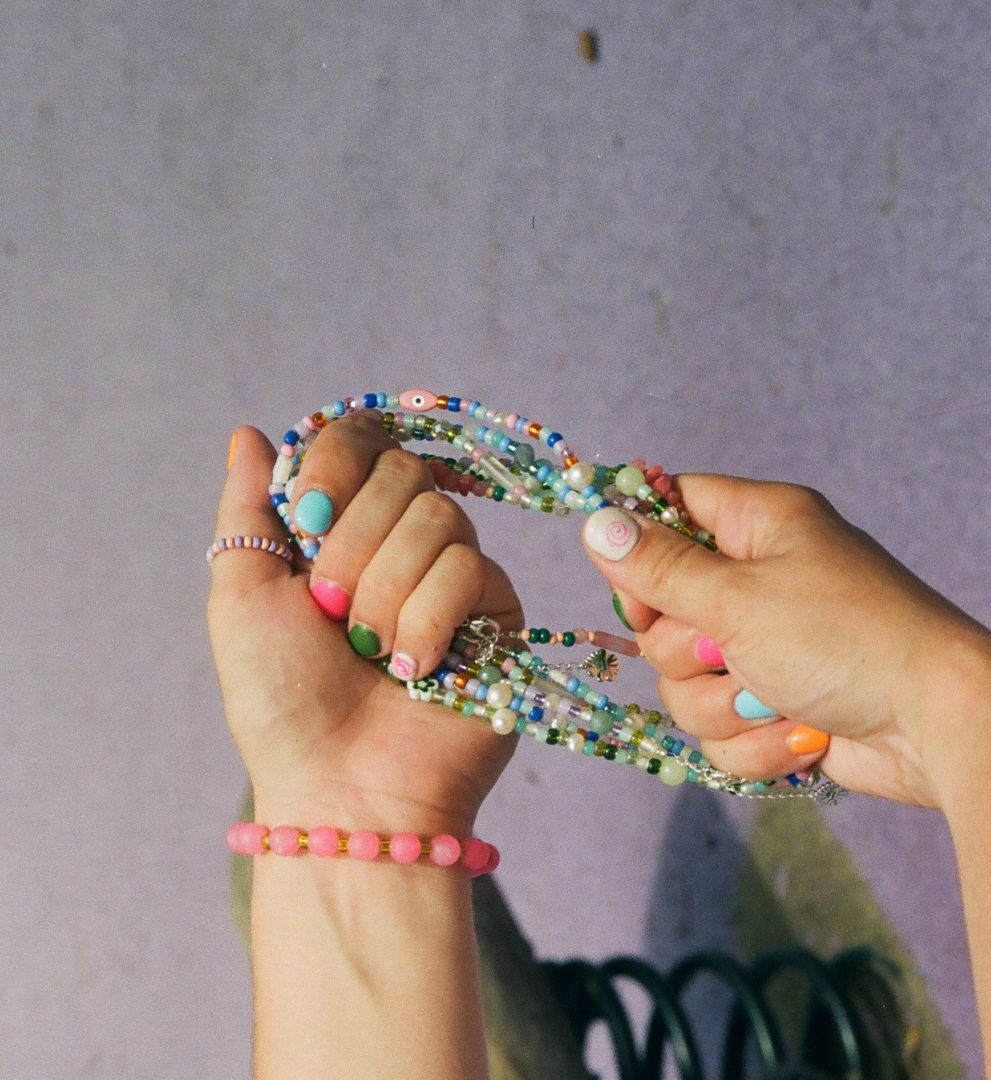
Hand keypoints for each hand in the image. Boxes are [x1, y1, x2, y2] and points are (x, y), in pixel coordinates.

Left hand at [207, 415, 522, 835]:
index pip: (362, 439)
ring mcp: (452, 575)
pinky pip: (471, 570)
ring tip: (371, 652)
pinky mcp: (496, 611)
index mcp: (340, 527)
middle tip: (332, 612)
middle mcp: (400, 541)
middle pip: (404, 472)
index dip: (338, 462)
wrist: (342, 785)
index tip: (309, 515)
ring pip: (440, 518)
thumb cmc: (282, 701)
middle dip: (353, 546)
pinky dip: (428, 622)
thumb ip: (249, 507)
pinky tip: (415, 671)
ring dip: (387, 592)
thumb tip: (249, 432)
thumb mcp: (242, 596)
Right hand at [582, 475, 990, 806]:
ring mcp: (768, 644)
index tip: (641, 591)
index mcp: (759, 526)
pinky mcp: (776, 702)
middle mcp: (759, 579)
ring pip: (685, 681)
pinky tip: (802, 734)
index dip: (640, 550)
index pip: (670, 510)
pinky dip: (754, 739)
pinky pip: (721, 726)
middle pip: (662, 612)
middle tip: (728, 650)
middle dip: (688, 652)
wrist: (939, 725)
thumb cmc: (846, 638)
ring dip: (724, 704)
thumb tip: (595, 523)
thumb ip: (659, 567)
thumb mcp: (739, 597)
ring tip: (778, 700)